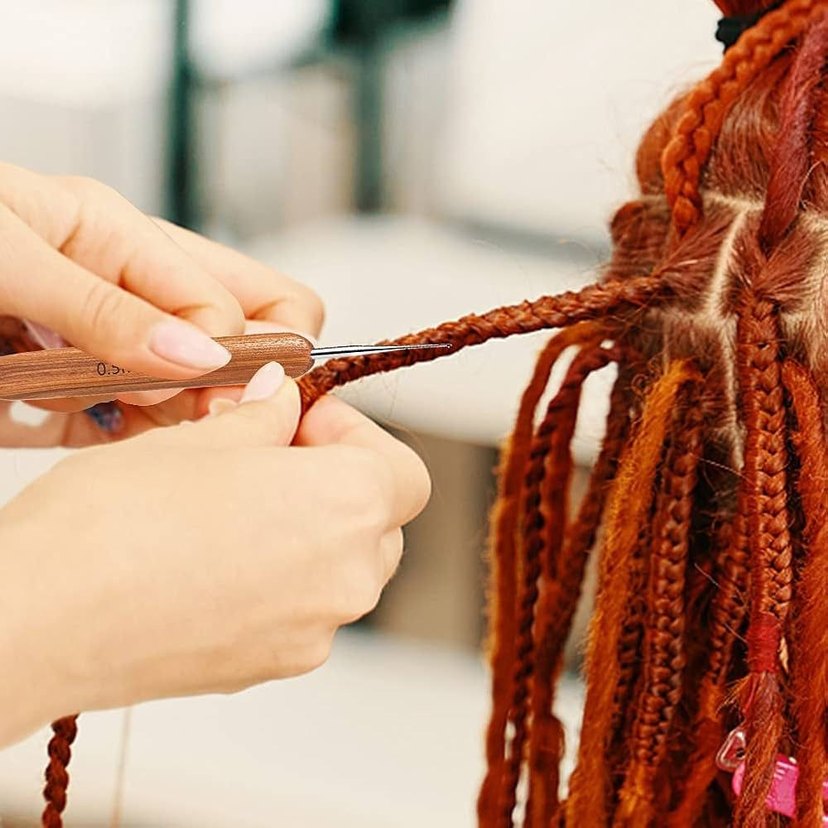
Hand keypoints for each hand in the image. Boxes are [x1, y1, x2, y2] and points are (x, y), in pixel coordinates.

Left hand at [0, 162, 323, 443]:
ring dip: (169, 422)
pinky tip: (104, 443)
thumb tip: (202, 355)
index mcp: (120, 238)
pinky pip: (129, 438)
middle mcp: (122, 297)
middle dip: (222, 386)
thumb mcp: (9, 256)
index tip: (207, 386)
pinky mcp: (65, 406)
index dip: (239, 350)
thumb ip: (107, 307)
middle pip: (233, 347)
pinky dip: (129, 452)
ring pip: (188, 401)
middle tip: (183, 408)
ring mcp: (100, 356)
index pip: (242, 299)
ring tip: (112, 415)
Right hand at [0, 365, 430, 746]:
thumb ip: (265, 416)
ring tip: (236, 508)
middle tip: (272, 456)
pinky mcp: (271, 666)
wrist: (44, 617)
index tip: (304, 423)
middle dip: (337, 482)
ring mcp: (312, 633)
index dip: (357, 437)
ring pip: (342, 568)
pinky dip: (280, 580)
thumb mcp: (202, 437)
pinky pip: (302, 611)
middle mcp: (347, 579)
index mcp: (348, 507)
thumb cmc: (117, 521)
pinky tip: (214, 559)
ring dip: (310, 532)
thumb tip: (283, 400)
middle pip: (378, 520)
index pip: (402, 470)